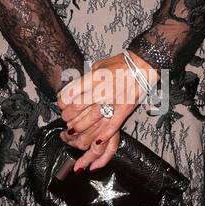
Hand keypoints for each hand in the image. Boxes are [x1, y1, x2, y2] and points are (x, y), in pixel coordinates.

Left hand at [55, 54, 145, 172]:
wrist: (142, 65)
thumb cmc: (121, 64)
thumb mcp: (98, 65)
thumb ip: (86, 78)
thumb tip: (72, 90)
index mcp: (94, 76)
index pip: (71, 92)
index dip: (63, 101)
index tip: (62, 104)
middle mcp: (103, 89)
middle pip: (77, 108)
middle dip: (68, 116)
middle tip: (67, 118)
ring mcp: (114, 100)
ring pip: (91, 119)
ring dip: (80, 127)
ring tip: (75, 130)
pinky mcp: (125, 109)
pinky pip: (112, 125)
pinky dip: (103, 135)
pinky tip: (96, 141)